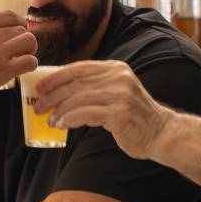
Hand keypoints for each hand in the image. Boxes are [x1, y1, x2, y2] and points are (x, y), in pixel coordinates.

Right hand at [0, 11, 36, 108]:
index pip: (10, 15)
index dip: (19, 23)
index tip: (20, 31)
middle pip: (22, 29)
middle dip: (24, 40)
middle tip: (22, 50)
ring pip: (29, 42)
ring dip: (30, 51)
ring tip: (24, 59)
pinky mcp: (1, 72)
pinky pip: (29, 62)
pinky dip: (31, 65)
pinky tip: (25, 69)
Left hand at [35, 60, 168, 157]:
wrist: (162, 133)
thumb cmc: (134, 116)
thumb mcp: (117, 92)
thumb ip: (95, 87)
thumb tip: (61, 91)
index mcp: (115, 68)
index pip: (79, 68)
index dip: (56, 76)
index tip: (40, 87)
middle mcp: (118, 77)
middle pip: (75, 83)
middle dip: (52, 96)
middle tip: (38, 107)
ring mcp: (120, 94)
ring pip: (78, 98)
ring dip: (59, 110)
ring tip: (50, 120)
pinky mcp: (119, 113)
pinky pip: (86, 114)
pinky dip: (69, 119)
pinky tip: (62, 125)